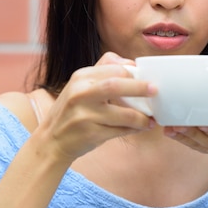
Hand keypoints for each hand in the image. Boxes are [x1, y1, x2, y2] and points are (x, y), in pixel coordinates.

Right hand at [35, 52, 156, 162]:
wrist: (51, 141)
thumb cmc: (72, 113)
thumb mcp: (79, 87)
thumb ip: (101, 75)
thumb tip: (131, 65)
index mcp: (80, 78)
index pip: (112, 67)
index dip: (132, 71)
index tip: (145, 76)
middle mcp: (80, 94)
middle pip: (116, 84)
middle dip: (140, 87)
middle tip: (155, 90)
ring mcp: (84, 115)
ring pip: (123, 114)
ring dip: (141, 117)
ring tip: (150, 120)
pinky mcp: (91, 133)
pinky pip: (120, 131)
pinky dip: (133, 130)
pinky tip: (140, 128)